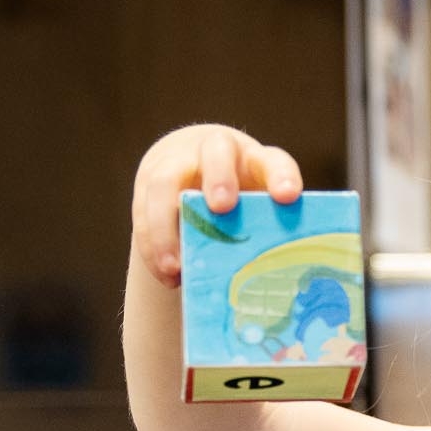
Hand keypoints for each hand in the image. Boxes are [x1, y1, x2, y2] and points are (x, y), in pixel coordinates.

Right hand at [131, 124, 304, 288]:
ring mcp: (179, 162)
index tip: (287, 196)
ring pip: (165, 183)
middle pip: (217, 154)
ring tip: (174, 267)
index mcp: (256, 160)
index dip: (282, 177)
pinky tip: (167, 275)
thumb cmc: (243, 199)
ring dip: (167, 227)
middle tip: (223, 207)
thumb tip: (277, 279)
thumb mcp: (262, 207)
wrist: (195, 162)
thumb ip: (270, 230)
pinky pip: (143, 210)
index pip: (275, 162)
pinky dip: (152, 246)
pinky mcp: (149, 181)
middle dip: (220, 179)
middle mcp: (217, 151)